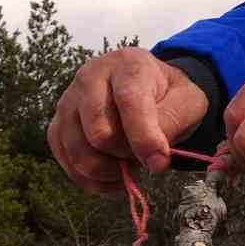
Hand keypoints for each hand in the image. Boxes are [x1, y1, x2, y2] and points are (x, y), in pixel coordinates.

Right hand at [47, 47, 208, 194]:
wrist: (147, 89)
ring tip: (130, 165)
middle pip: (100, 134)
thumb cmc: (168, 96)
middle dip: (126, 156)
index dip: (144, 138)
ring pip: (80, 153)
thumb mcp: (187, 101)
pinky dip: (93, 180)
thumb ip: (173, 123)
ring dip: (109, 172)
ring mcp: (68, 102)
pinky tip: (113, 176)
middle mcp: (90, 78)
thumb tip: (153, 160)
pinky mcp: (57, 126)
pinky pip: (68, 163)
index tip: (159, 164)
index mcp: (128, 65)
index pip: (129, 102)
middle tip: (143, 155)